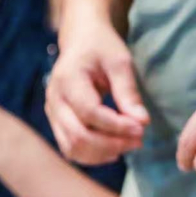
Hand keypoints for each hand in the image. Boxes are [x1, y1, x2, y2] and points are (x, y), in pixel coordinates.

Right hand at [47, 14, 147, 163]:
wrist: (81, 41)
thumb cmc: (102, 48)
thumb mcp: (120, 62)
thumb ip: (128, 93)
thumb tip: (142, 122)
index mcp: (68, 80)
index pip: (90, 113)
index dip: (117, 126)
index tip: (141, 128)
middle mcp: (54, 99)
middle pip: (78, 135)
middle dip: (112, 143)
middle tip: (139, 140)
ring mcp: (52, 113)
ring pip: (73, 147)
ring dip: (103, 153)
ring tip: (129, 144)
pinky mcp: (57, 122)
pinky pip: (71, 148)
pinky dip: (93, 155)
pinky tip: (114, 149)